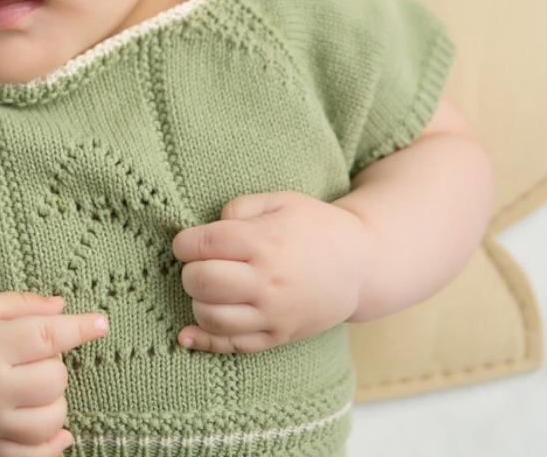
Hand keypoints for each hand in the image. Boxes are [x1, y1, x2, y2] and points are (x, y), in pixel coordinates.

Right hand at [0, 291, 109, 456]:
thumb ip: (20, 305)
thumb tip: (64, 307)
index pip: (45, 337)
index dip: (79, 328)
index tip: (101, 323)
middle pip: (54, 379)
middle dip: (55, 363)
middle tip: (34, 356)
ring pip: (51, 419)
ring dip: (55, 401)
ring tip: (36, 387)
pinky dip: (52, 446)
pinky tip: (56, 430)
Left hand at [170, 190, 372, 353]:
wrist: (362, 266)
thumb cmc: (315, 227)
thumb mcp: (280, 201)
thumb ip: (238, 207)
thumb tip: (204, 231)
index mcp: (265, 242)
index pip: (202, 245)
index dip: (184, 243)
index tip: (188, 243)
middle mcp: (268, 280)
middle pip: (201, 281)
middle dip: (189, 271)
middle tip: (201, 264)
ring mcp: (273, 313)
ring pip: (210, 316)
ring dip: (198, 301)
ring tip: (210, 289)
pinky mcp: (278, 336)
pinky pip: (232, 346)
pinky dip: (203, 341)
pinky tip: (187, 334)